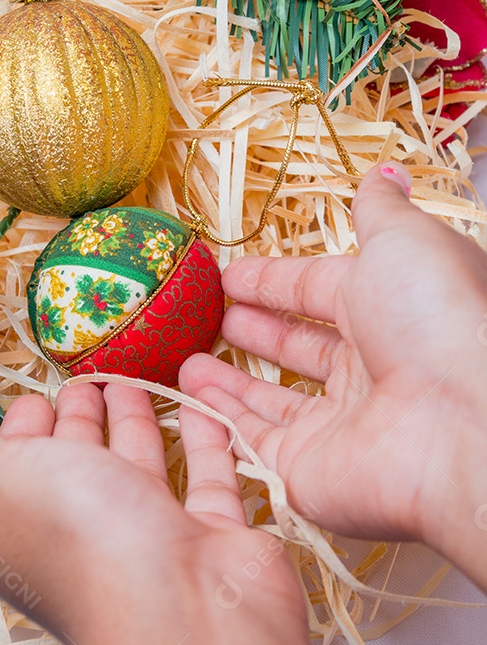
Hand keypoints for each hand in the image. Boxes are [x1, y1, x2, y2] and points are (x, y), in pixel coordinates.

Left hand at [0, 384, 328, 644]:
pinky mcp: (205, 533)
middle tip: (85, 376)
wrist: (181, 608)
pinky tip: (196, 401)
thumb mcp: (0, 478)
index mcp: (21, 529)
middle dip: (76, 421)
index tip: (32, 394)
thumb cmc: (77, 535)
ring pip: (137, 468)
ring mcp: (146, 537)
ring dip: (132, 422)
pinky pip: (204, 474)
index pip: (12, 472)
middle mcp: (82, 537)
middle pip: (76, 468)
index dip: (18, 432)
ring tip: (130, 379)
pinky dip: (201, 437)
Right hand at [180, 162, 486, 590]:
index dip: (269, 280)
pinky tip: (188, 392)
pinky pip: (253, 442)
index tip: (226, 275)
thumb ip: (380, 210)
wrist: (462, 423)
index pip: (313, 289)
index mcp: (384, 308)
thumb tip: (384, 172)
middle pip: (296, 347)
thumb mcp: (405, 241)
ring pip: (271, 399)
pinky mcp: (308, 472)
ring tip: (186, 357)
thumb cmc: (436, 317)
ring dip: (227, 379)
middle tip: (208, 316)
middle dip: (252, 329)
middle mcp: (365, 368)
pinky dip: (220, 419)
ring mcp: (337, 425)